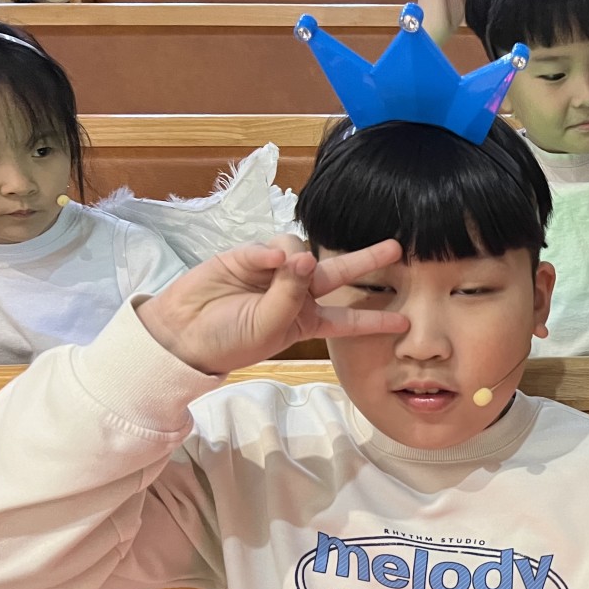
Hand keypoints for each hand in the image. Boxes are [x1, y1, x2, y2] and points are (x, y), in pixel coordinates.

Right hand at [135, 236, 408, 375]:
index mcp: (307, 320)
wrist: (183, 333)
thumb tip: (304, 257)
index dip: (375, 320)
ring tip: (280, 270)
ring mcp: (275, 273)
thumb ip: (290, 296)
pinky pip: (271, 247)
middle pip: (339, 273)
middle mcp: (298, 294)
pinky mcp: (249, 256)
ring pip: (301, 251)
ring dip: (298, 258)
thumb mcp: (268, 329)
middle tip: (395, 247)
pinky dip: (270, 253)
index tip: (405, 322)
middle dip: (366, 260)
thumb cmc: (229, 340)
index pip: (348, 320)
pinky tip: (264, 262)